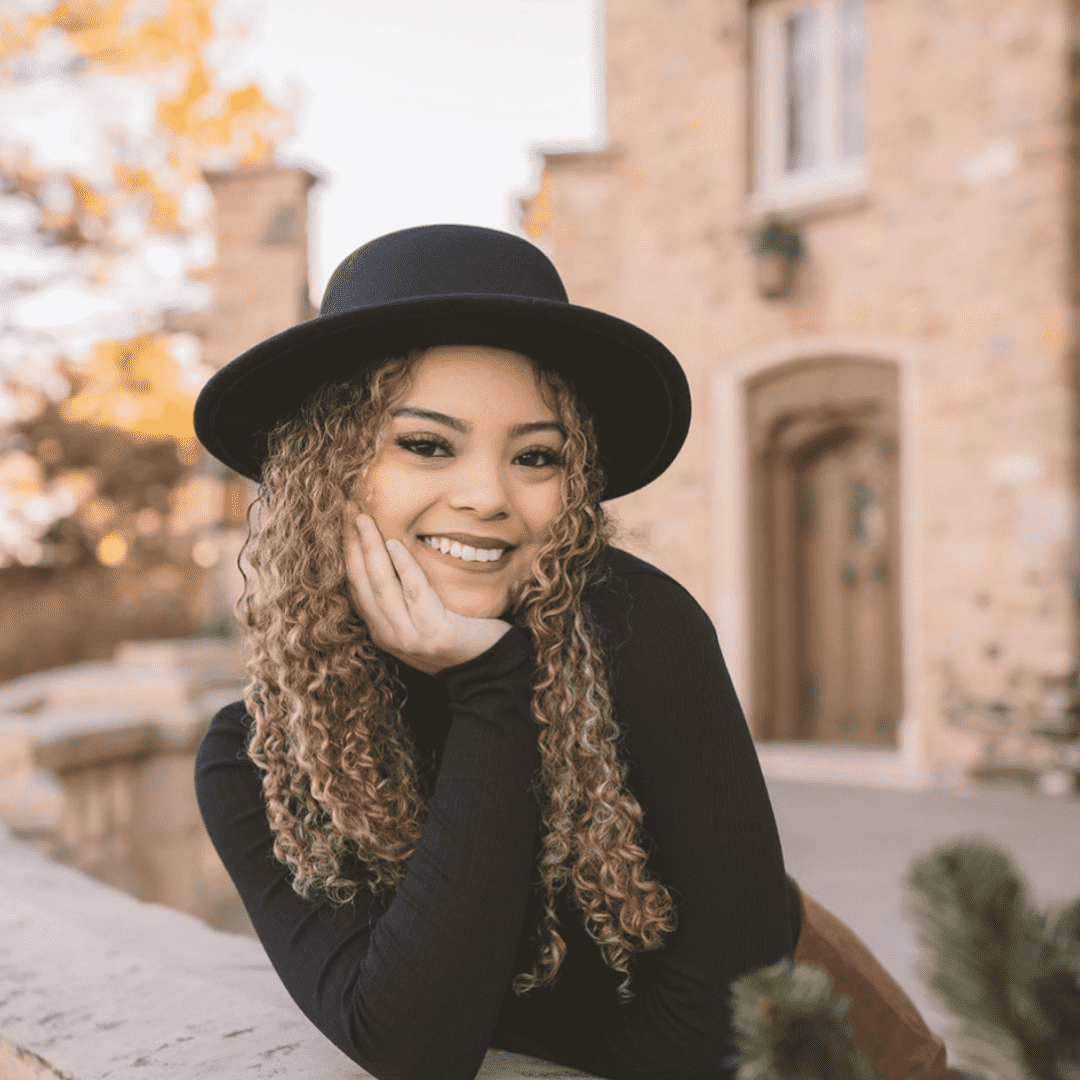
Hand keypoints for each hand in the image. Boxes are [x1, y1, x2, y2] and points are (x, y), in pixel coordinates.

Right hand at [343, 508, 513, 676]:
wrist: (490, 668)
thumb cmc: (460, 633)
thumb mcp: (422, 616)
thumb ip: (404, 594)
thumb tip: (392, 548)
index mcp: (382, 630)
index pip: (357, 585)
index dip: (348, 552)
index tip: (346, 520)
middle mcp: (389, 636)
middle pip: (362, 583)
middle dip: (352, 544)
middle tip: (349, 509)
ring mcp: (410, 638)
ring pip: (382, 586)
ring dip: (370, 549)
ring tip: (364, 520)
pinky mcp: (435, 634)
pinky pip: (416, 593)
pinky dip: (404, 567)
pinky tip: (395, 544)